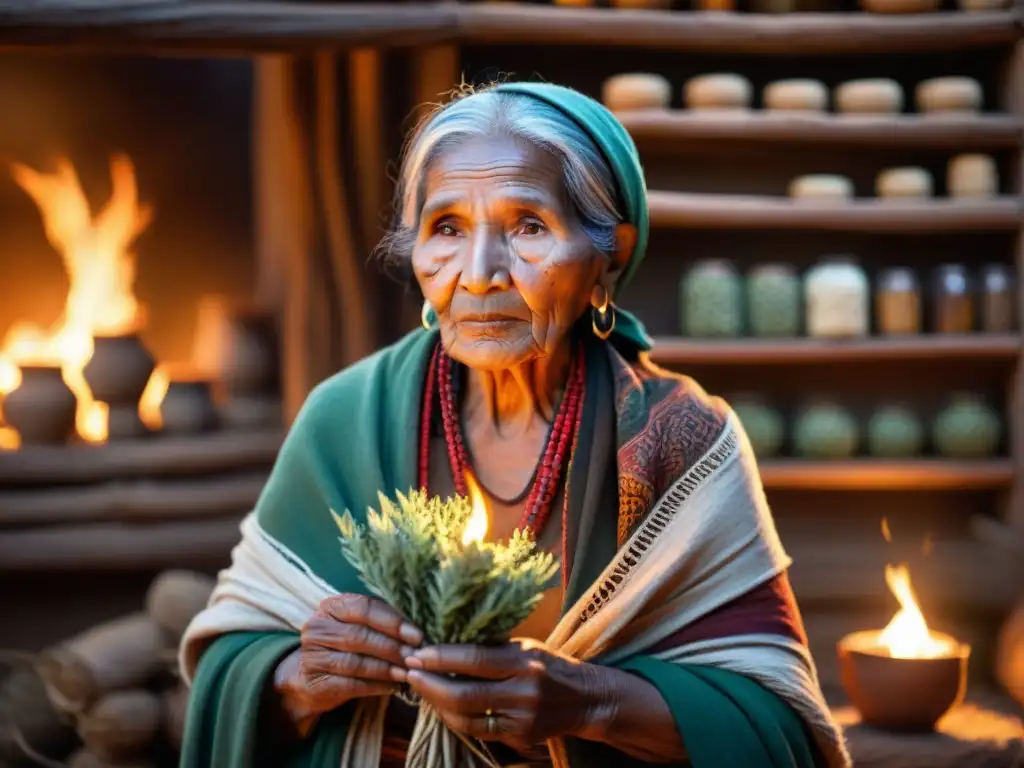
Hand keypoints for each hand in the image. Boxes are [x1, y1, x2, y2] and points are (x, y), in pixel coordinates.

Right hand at [274, 594, 422, 733]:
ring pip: (356, 662)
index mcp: (332, 606)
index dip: (392, 622)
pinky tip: (393, 687)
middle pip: (360, 636)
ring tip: (407, 674)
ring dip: (386, 669)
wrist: (311, 677)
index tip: (417, 636)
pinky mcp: (315, 682)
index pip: (364, 608)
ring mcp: (312, 656)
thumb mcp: (361, 626)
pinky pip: (350, 685)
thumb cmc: (346, 646)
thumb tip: (418, 636)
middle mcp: (318, 627)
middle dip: (392, 648)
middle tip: (415, 658)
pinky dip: (376, 686)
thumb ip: (385, 623)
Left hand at [404, 639, 605, 753]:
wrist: (584, 698)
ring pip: (466, 718)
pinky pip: (478, 731)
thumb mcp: (524, 646)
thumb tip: (445, 642)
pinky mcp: (519, 737)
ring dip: (437, 704)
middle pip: (464, 694)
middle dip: (430, 685)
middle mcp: (523, 690)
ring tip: (420, 689)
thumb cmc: (548, 663)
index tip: (417, 653)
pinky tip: (442, 706)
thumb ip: (490, 648)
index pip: (474, 659)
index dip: (441, 658)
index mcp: (523, 660)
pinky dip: (455, 719)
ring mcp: (521, 718)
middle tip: (409, 673)